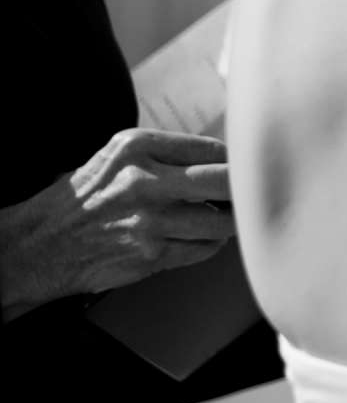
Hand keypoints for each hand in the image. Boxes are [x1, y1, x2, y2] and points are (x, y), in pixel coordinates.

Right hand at [0, 129, 235, 319]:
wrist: (40, 243)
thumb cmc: (88, 196)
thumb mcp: (119, 156)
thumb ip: (170, 153)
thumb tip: (228, 159)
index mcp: (138, 147)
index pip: (214, 149)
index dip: (235, 162)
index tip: (240, 169)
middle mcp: (145, 181)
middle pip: (226, 181)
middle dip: (244, 189)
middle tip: (249, 192)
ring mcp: (150, 222)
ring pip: (223, 222)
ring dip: (230, 221)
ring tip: (224, 216)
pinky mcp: (151, 255)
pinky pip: (205, 248)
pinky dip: (210, 244)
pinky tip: (199, 237)